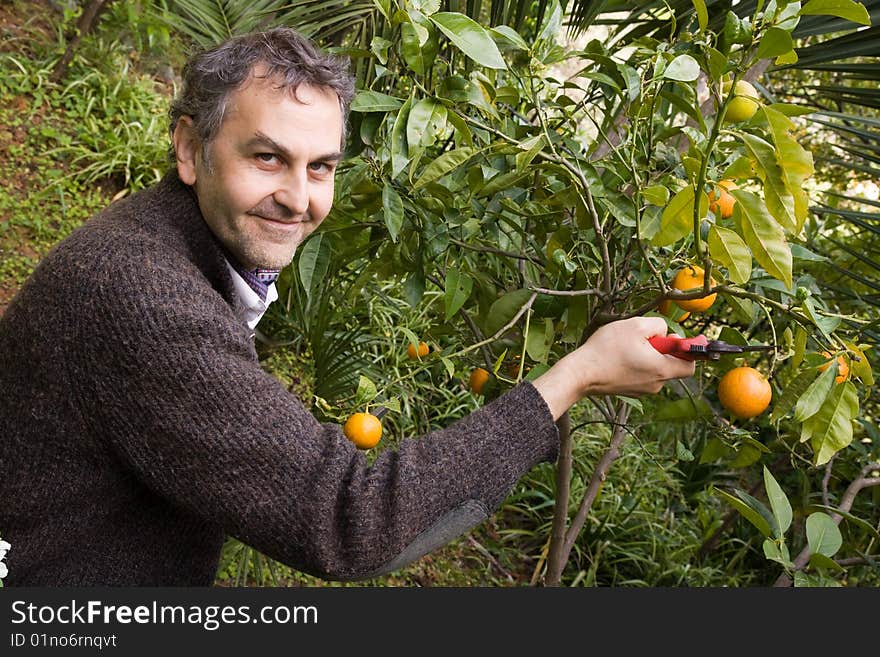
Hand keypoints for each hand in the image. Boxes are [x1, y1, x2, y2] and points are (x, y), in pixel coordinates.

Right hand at [532, 316, 695, 419]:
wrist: (580, 374)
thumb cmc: (606, 349)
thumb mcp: (635, 325)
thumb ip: (658, 325)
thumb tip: (664, 332)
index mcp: (662, 369)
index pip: (690, 364)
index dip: (690, 350)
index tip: (687, 340)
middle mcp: (656, 384)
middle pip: (672, 365)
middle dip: (664, 350)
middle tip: (647, 338)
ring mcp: (642, 390)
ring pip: (655, 369)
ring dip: (648, 356)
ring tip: (627, 347)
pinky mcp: (630, 391)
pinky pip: (642, 375)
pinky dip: (636, 365)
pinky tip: (619, 357)